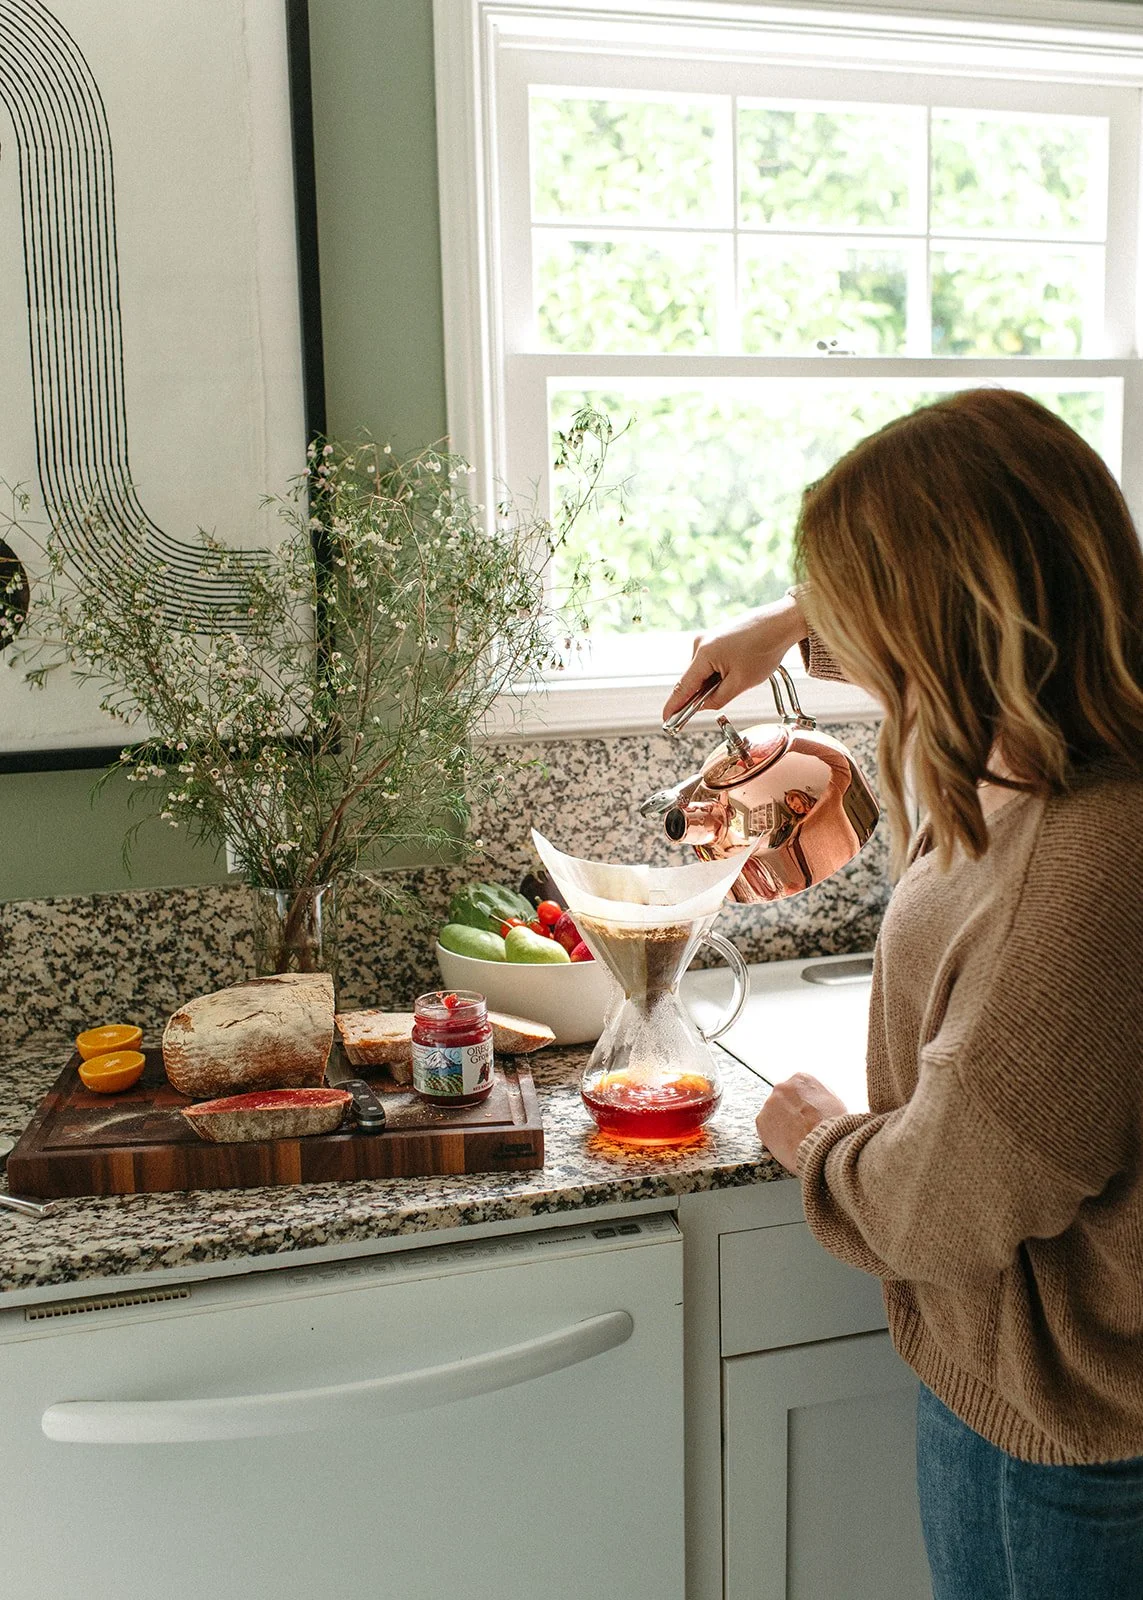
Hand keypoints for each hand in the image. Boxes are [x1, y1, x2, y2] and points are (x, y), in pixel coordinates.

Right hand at [662, 592, 807, 721]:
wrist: (779, 623)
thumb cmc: (764, 648)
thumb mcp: (741, 682)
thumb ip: (718, 699)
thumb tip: (704, 706)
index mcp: (703, 655)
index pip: (682, 688)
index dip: (674, 707)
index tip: (666, 721)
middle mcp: (700, 644)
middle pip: (692, 680)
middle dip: (703, 694)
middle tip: (724, 697)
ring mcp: (707, 639)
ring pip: (703, 672)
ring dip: (715, 682)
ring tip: (740, 676)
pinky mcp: (715, 638)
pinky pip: (710, 663)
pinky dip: (719, 672)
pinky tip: (737, 669)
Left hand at [755, 1072, 848, 1173]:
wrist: (823, 1145)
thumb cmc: (833, 1126)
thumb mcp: (833, 1102)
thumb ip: (818, 1096)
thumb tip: (815, 1102)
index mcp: (801, 1079)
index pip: (797, 1088)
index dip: (802, 1104)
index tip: (805, 1114)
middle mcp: (782, 1087)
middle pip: (783, 1100)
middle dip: (790, 1112)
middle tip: (800, 1127)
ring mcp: (770, 1104)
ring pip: (774, 1114)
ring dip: (781, 1124)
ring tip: (795, 1138)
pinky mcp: (761, 1121)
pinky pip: (766, 1129)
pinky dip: (774, 1137)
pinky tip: (787, 1143)